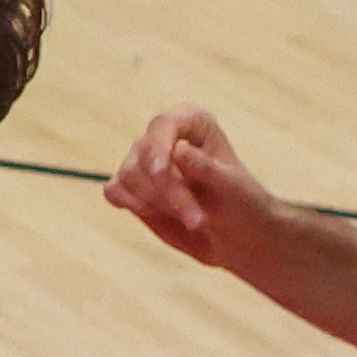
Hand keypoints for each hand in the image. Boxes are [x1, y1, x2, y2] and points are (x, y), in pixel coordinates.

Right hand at [103, 106, 278, 276]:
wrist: (236, 234)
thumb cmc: (241, 203)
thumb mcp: (232, 187)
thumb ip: (205, 168)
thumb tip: (178, 149)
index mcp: (192, 122)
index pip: (165, 124)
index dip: (159, 147)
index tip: (160, 172)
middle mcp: (164, 136)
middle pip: (144, 154)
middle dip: (167, 190)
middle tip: (197, 220)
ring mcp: (144, 161)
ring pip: (128, 174)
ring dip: (156, 203)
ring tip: (191, 221)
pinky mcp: (131, 186)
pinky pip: (115, 191)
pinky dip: (133, 205)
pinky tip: (160, 216)